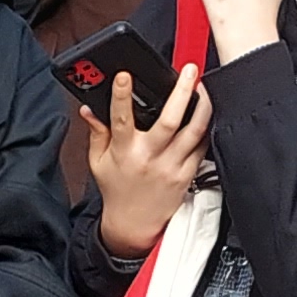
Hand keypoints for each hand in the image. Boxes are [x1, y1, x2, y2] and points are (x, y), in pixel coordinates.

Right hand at [83, 62, 212, 258]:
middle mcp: (149, 157)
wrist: (134, 226)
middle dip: (181, 91)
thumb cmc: (116, 191)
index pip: (121, 118)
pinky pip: (201, 147)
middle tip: (188, 70)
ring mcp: (171, 167)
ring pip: (194, 131)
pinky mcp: (187, 175)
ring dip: (202, 106)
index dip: (121, 95)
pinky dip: (206, 128)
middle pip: (169, 120)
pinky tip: (207, 114)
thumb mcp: (98, 162)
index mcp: (124, 151)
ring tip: (204, 87)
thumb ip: (97, 133)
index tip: (124, 75)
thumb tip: (89, 109)